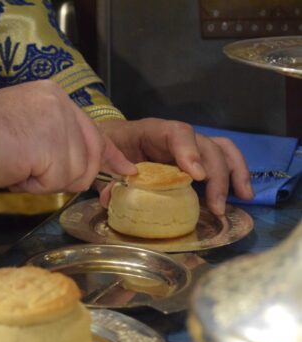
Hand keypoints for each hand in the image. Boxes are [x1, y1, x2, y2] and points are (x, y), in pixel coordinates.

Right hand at [0, 80, 135, 192]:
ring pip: (74, 175)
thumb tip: (78, 167)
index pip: (95, 132)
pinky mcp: (50, 146)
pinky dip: (34, 185)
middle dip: (66, 176)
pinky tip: (16, 168)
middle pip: (90, 160)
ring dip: (45, 180)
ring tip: (18, 164)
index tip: (126, 169)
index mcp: (57, 99)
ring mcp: (59, 124)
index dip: (111, 156)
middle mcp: (63, 106)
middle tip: (34, 170)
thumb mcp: (29, 130)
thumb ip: (58, 141)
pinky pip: (55, 182)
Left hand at [97, 118, 252, 214]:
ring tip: (242, 197)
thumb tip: (110, 197)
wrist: (116, 139)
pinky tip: (241, 194)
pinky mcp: (196, 157)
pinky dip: (235, 174)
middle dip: (216, 174)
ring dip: (235, 172)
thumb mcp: (105, 157)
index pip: (176, 133)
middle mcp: (176, 136)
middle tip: (216, 205)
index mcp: (152, 131)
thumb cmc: (112, 145)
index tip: (196, 176)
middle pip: (205, 145)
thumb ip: (107, 175)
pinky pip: (222, 159)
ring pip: (221, 149)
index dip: (189, 151)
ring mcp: (189, 145)